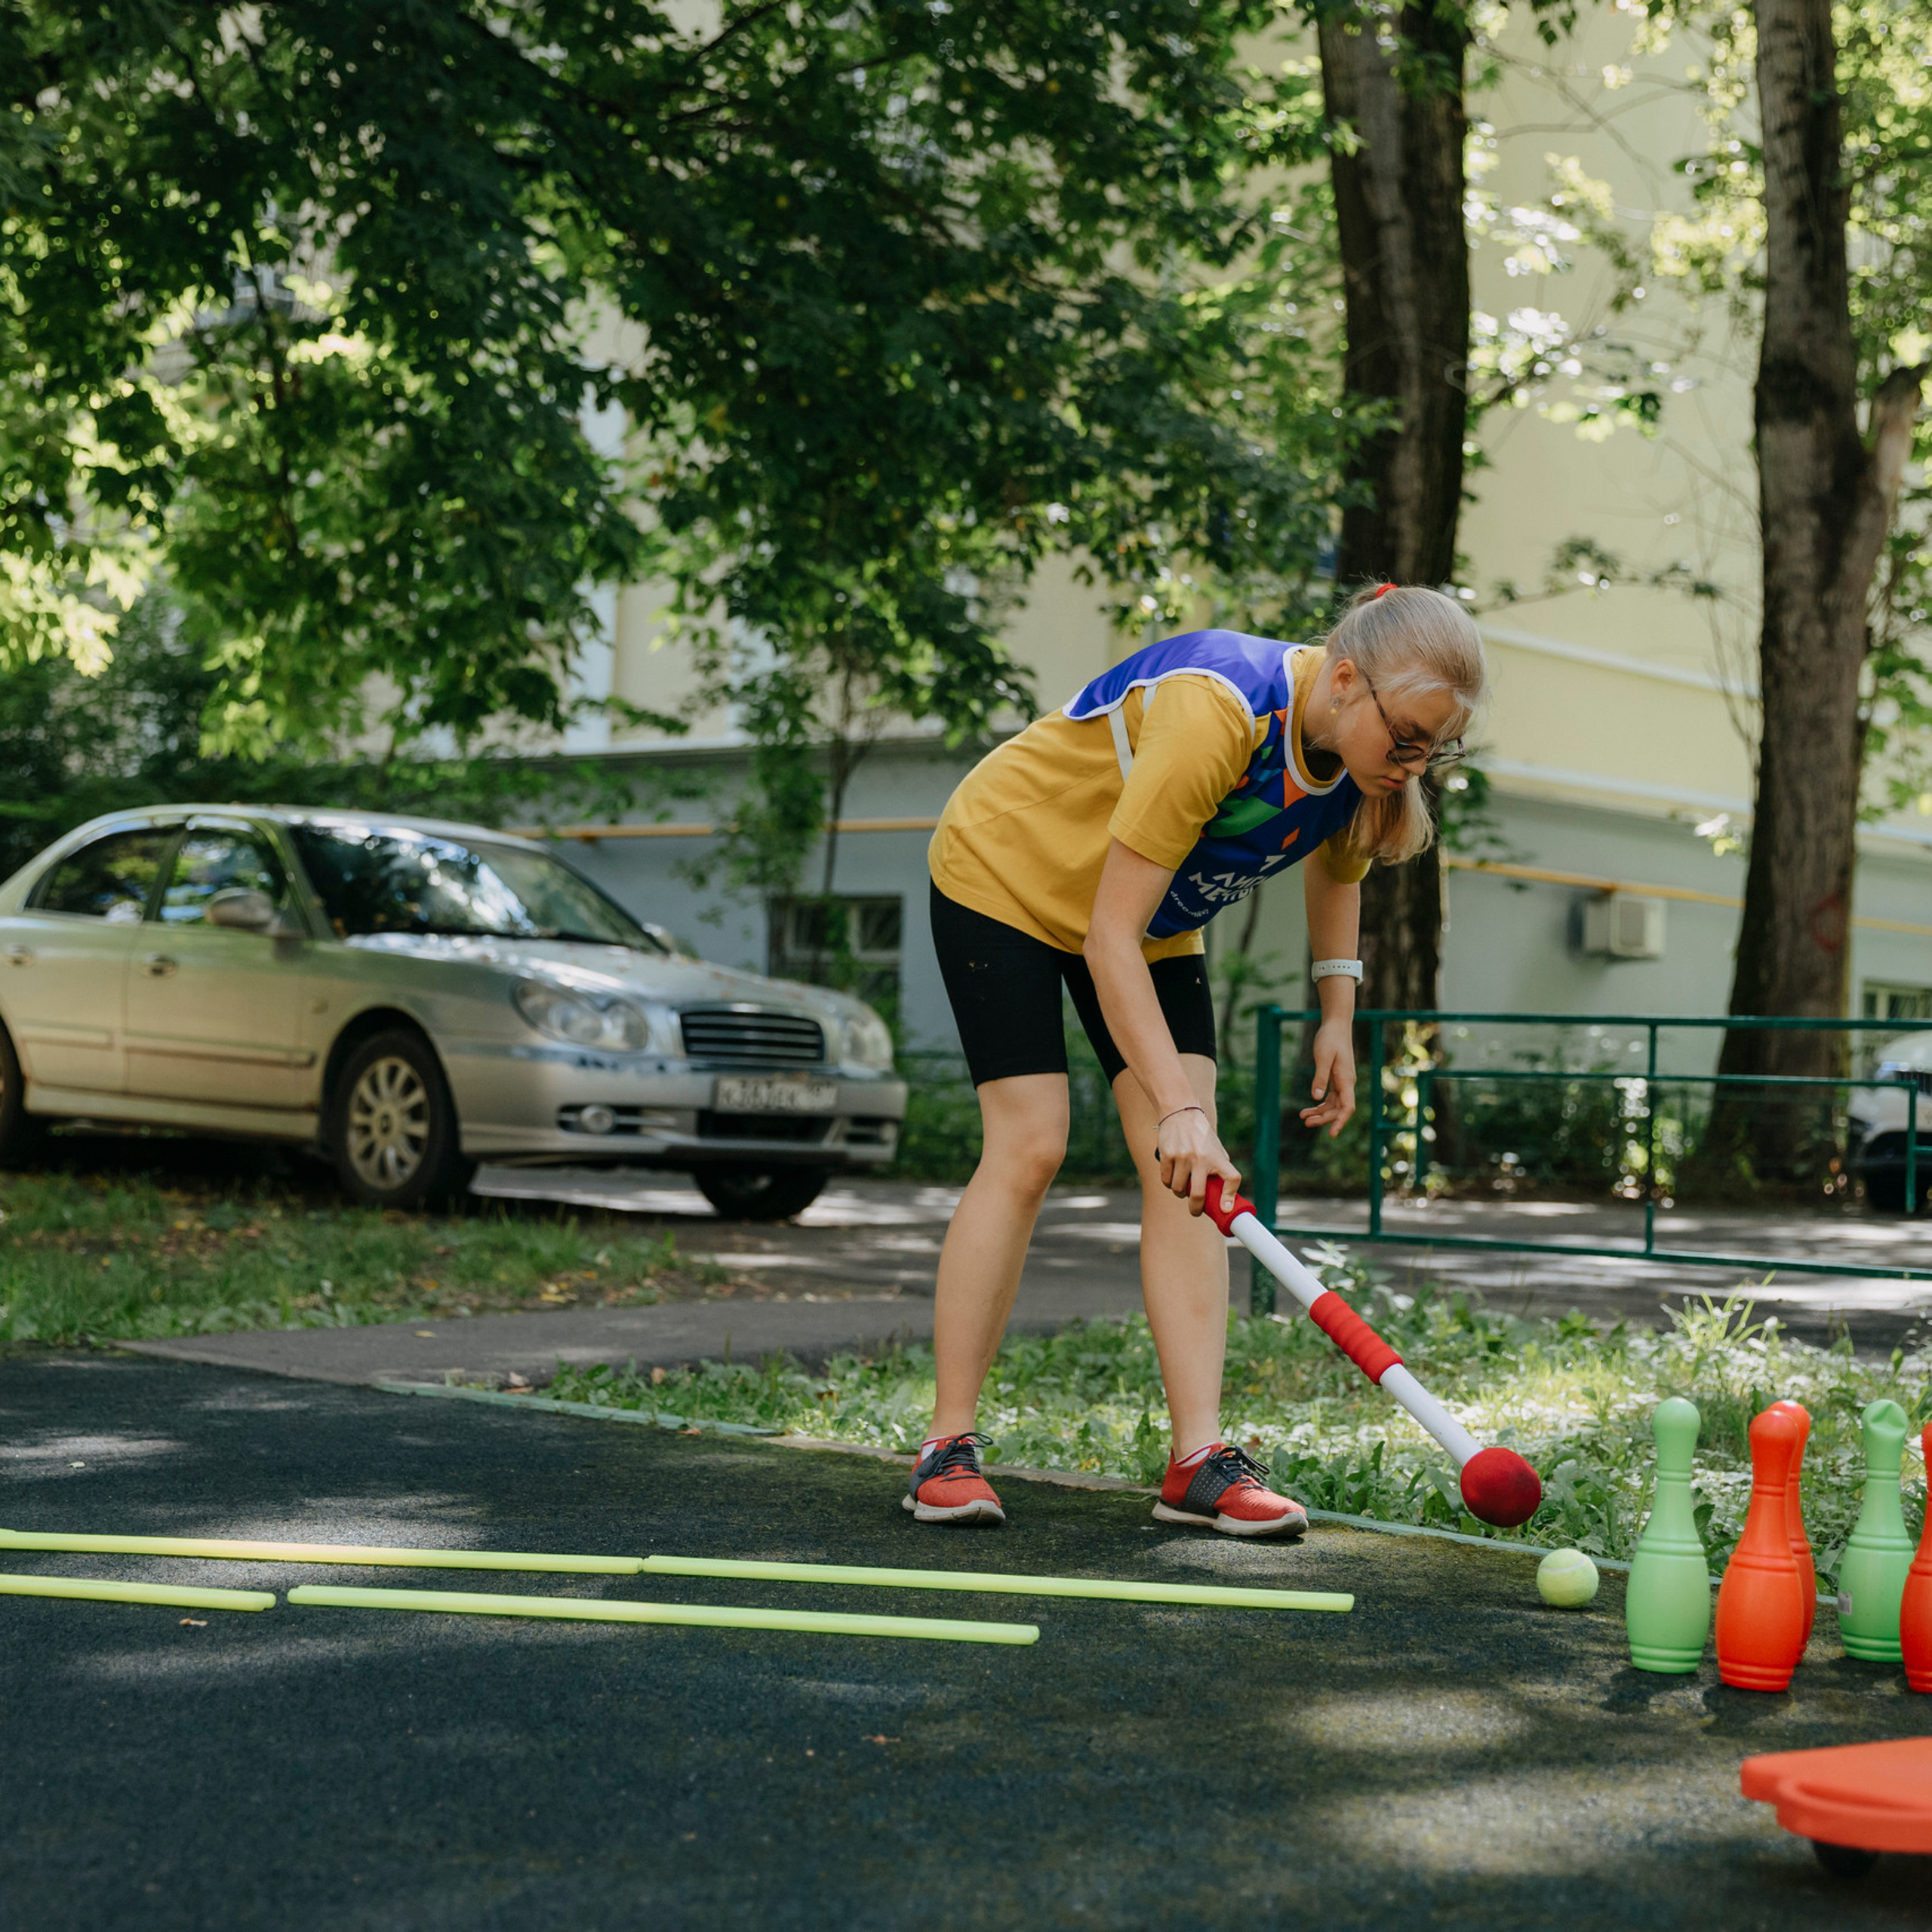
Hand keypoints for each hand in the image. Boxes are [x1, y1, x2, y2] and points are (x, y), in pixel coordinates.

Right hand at [1155, 1105, 1240, 1215]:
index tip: (1225, 1209)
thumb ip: (1220, 1168)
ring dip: (1180, 1193)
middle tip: (1195, 1211)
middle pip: (1198, 1195)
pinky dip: (1169, 1183)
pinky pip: (1166, 1180)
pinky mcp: (1167, 1155)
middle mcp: (1201, 1158)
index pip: (1231, 1178)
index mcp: (1217, 1157)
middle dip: (1196, 1209)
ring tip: (1182, 1186)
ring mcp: (1182, 1157)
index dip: (1229, 1197)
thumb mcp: (1216, 1148)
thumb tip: (1224, 1195)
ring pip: (1178, 1189)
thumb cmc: (1201, 1136)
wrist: (1181, 1112)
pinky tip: (1172, 1177)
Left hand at [1299, 1018, 1356, 1137]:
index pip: (1347, 1106)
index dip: (1340, 1121)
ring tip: (1302, 1116)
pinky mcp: (1336, 1078)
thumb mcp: (1322, 1057)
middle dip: (1324, 1118)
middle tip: (1305, 1122)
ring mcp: (1342, 1081)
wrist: (1336, 1025)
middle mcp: (1347, 1083)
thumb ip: (1320, 1078)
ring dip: (1320, 1112)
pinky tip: (1309, 1108)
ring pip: (1334, 1104)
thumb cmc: (1330, 1039)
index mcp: (1346, 1079)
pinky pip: (1330, 1096)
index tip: (1331, 1134)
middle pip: (1339, 1108)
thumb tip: (1316, 1098)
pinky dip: (1320, 1103)